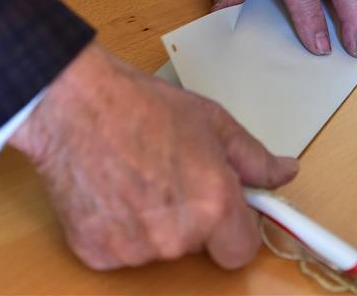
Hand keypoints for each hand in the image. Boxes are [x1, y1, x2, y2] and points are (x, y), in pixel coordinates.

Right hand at [8, 42, 298, 269]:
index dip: (233, 229)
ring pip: (156, 248)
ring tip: (132, 174)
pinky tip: (108, 189)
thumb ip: (253, 156)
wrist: (71, 102)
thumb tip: (285, 173)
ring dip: (150, 222)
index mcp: (214, 204)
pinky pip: (119, 249)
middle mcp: (177, 235)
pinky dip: (115, 227)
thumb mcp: (211, 120)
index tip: (222, 211)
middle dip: (189, 218)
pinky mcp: (97, 253)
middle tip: (167, 175)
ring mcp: (134, 249)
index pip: (241, 251)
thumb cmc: (140, 104)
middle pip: (196, 246)